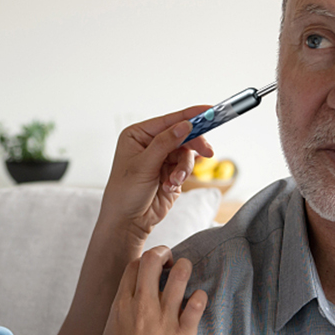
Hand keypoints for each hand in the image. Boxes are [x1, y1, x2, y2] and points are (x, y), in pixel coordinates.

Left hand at [98, 106, 215, 245]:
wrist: (128, 221)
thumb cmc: (125, 193)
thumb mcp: (144, 165)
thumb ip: (165, 143)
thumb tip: (184, 125)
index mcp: (138, 135)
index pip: (168, 121)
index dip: (190, 116)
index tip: (209, 112)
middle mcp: (150, 144)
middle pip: (183, 135)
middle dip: (193, 146)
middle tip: (207, 152)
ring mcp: (162, 158)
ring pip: (187, 153)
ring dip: (184, 168)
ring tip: (174, 181)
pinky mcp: (171, 172)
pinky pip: (186, 167)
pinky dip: (182, 176)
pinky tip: (170, 186)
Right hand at [99, 246, 207, 334]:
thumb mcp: (111, 330)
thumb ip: (122, 309)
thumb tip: (132, 295)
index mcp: (121, 304)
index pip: (134, 264)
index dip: (148, 259)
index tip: (157, 267)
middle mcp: (142, 306)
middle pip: (153, 259)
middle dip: (166, 254)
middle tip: (173, 264)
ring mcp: (163, 319)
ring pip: (180, 273)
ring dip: (186, 268)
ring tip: (187, 279)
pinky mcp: (183, 334)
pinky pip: (197, 302)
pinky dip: (200, 296)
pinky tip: (198, 302)